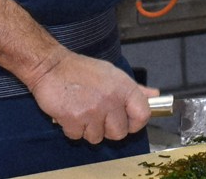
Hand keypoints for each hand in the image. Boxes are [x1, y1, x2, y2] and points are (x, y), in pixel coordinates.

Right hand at [28, 51, 157, 143]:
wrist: (50, 66)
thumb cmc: (81, 70)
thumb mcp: (112, 74)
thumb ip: (134, 89)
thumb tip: (154, 95)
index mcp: (123, 87)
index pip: (143, 114)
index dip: (135, 123)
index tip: (127, 122)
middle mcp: (111, 100)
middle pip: (119, 133)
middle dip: (108, 129)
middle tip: (98, 115)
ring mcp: (92, 111)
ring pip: (97, 137)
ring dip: (88, 129)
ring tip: (82, 111)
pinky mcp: (74, 120)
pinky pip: (77, 136)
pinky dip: (72, 128)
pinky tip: (70, 113)